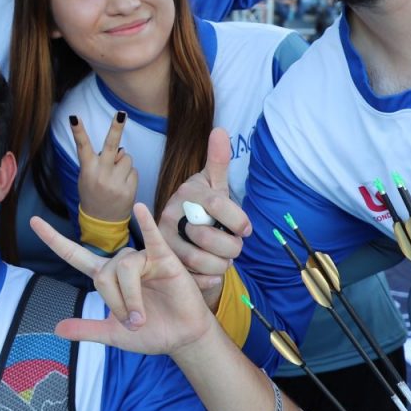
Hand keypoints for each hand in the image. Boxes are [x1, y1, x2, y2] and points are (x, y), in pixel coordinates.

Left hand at [31, 203, 212, 356]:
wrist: (182, 338)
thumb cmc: (151, 332)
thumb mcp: (114, 334)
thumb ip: (87, 329)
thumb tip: (56, 329)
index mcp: (107, 278)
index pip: (75, 255)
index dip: (54, 240)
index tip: (33, 222)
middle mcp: (122, 264)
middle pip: (103, 273)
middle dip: (115, 302)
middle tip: (133, 323)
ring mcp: (143, 259)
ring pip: (124, 268)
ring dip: (130, 297)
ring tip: (141, 317)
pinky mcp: (164, 259)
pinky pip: (153, 239)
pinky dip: (147, 223)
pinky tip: (141, 209)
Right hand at [70, 113, 136, 223]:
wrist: (102, 222)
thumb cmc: (93, 194)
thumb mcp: (87, 177)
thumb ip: (99, 162)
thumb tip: (119, 149)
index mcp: (88, 170)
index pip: (82, 147)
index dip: (78, 131)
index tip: (74, 117)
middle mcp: (101, 174)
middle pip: (111, 146)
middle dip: (116, 128)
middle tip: (121, 113)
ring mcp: (116, 182)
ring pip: (127, 158)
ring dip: (124, 164)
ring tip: (116, 177)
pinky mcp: (129, 190)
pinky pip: (134, 171)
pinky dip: (130, 175)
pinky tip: (122, 185)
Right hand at [163, 129, 250, 309]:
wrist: (179, 232)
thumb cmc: (202, 206)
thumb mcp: (212, 184)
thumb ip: (218, 160)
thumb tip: (220, 130)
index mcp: (188, 193)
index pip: (219, 204)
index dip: (239, 220)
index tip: (246, 229)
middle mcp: (172, 214)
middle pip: (212, 238)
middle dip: (232, 247)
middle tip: (233, 246)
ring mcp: (166, 239)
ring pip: (204, 261)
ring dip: (221, 264)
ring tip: (222, 258)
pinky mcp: (164, 262)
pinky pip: (194, 278)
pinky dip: (208, 280)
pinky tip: (211, 272)